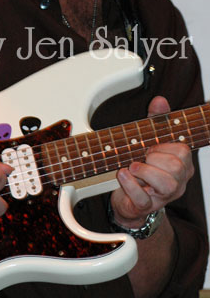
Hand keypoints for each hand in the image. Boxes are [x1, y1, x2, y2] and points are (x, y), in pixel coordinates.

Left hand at [110, 95, 193, 227]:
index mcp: (182, 164)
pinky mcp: (147, 207)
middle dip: (154, 158)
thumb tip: (160, 100)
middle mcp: (178, 181)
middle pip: (176, 167)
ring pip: (166, 184)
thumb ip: (156, 119)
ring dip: (144, 171)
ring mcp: (164, 196)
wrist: (128, 197)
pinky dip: (130, 184)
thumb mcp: (149, 138)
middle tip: (141, 156)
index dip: (164, 145)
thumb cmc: (143, 166)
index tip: (151, 145)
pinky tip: (123, 174)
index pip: (183, 151)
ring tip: (132, 166)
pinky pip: (143, 197)